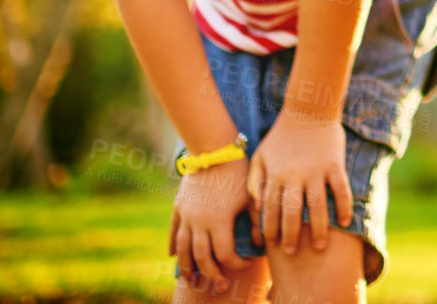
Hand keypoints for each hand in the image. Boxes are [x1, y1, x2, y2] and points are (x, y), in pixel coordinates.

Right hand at [170, 158, 255, 290]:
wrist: (215, 150)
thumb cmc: (239, 172)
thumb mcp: (251, 196)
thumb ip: (256, 221)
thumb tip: (264, 243)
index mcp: (219, 221)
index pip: (225, 254)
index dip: (236, 264)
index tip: (247, 264)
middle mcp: (199, 222)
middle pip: (202, 257)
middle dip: (211, 274)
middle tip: (220, 287)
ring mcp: (186, 215)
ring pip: (183, 249)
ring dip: (187, 267)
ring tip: (193, 280)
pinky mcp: (178, 207)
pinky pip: (173, 231)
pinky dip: (173, 246)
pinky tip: (173, 256)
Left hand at [245, 116, 352, 255]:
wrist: (309, 110)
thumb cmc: (281, 136)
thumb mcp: (260, 156)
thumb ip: (255, 182)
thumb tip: (257, 209)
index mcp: (275, 175)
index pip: (270, 209)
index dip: (270, 228)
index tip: (273, 244)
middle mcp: (294, 176)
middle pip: (292, 212)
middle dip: (291, 235)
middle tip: (292, 251)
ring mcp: (316, 170)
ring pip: (317, 206)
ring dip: (318, 229)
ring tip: (319, 246)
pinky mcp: (335, 164)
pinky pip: (341, 190)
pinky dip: (344, 207)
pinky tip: (345, 222)